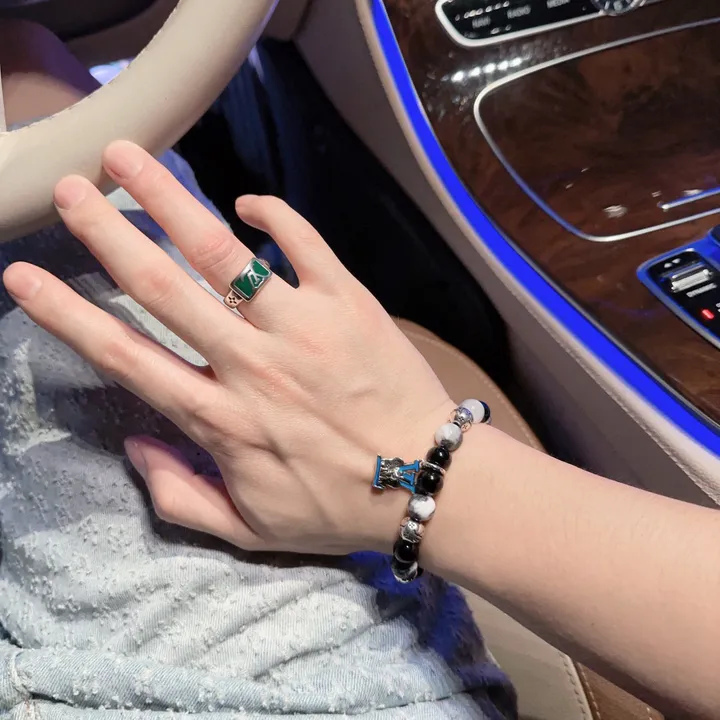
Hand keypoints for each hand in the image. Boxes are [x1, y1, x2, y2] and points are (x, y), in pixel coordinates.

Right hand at [2, 141, 453, 555]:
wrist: (425, 481)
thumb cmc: (338, 507)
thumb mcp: (249, 530)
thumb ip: (181, 497)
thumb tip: (135, 444)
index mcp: (219, 419)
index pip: (127, 357)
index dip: (69, 315)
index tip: (25, 276)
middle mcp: (251, 364)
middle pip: (164, 288)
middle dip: (109, 233)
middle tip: (69, 188)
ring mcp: (302, 327)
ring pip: (225, 254)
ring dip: (172, 202)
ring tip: (131, 158)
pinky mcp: (350, 304)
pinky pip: (306, 245)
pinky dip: (275, 216)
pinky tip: (246, 201)